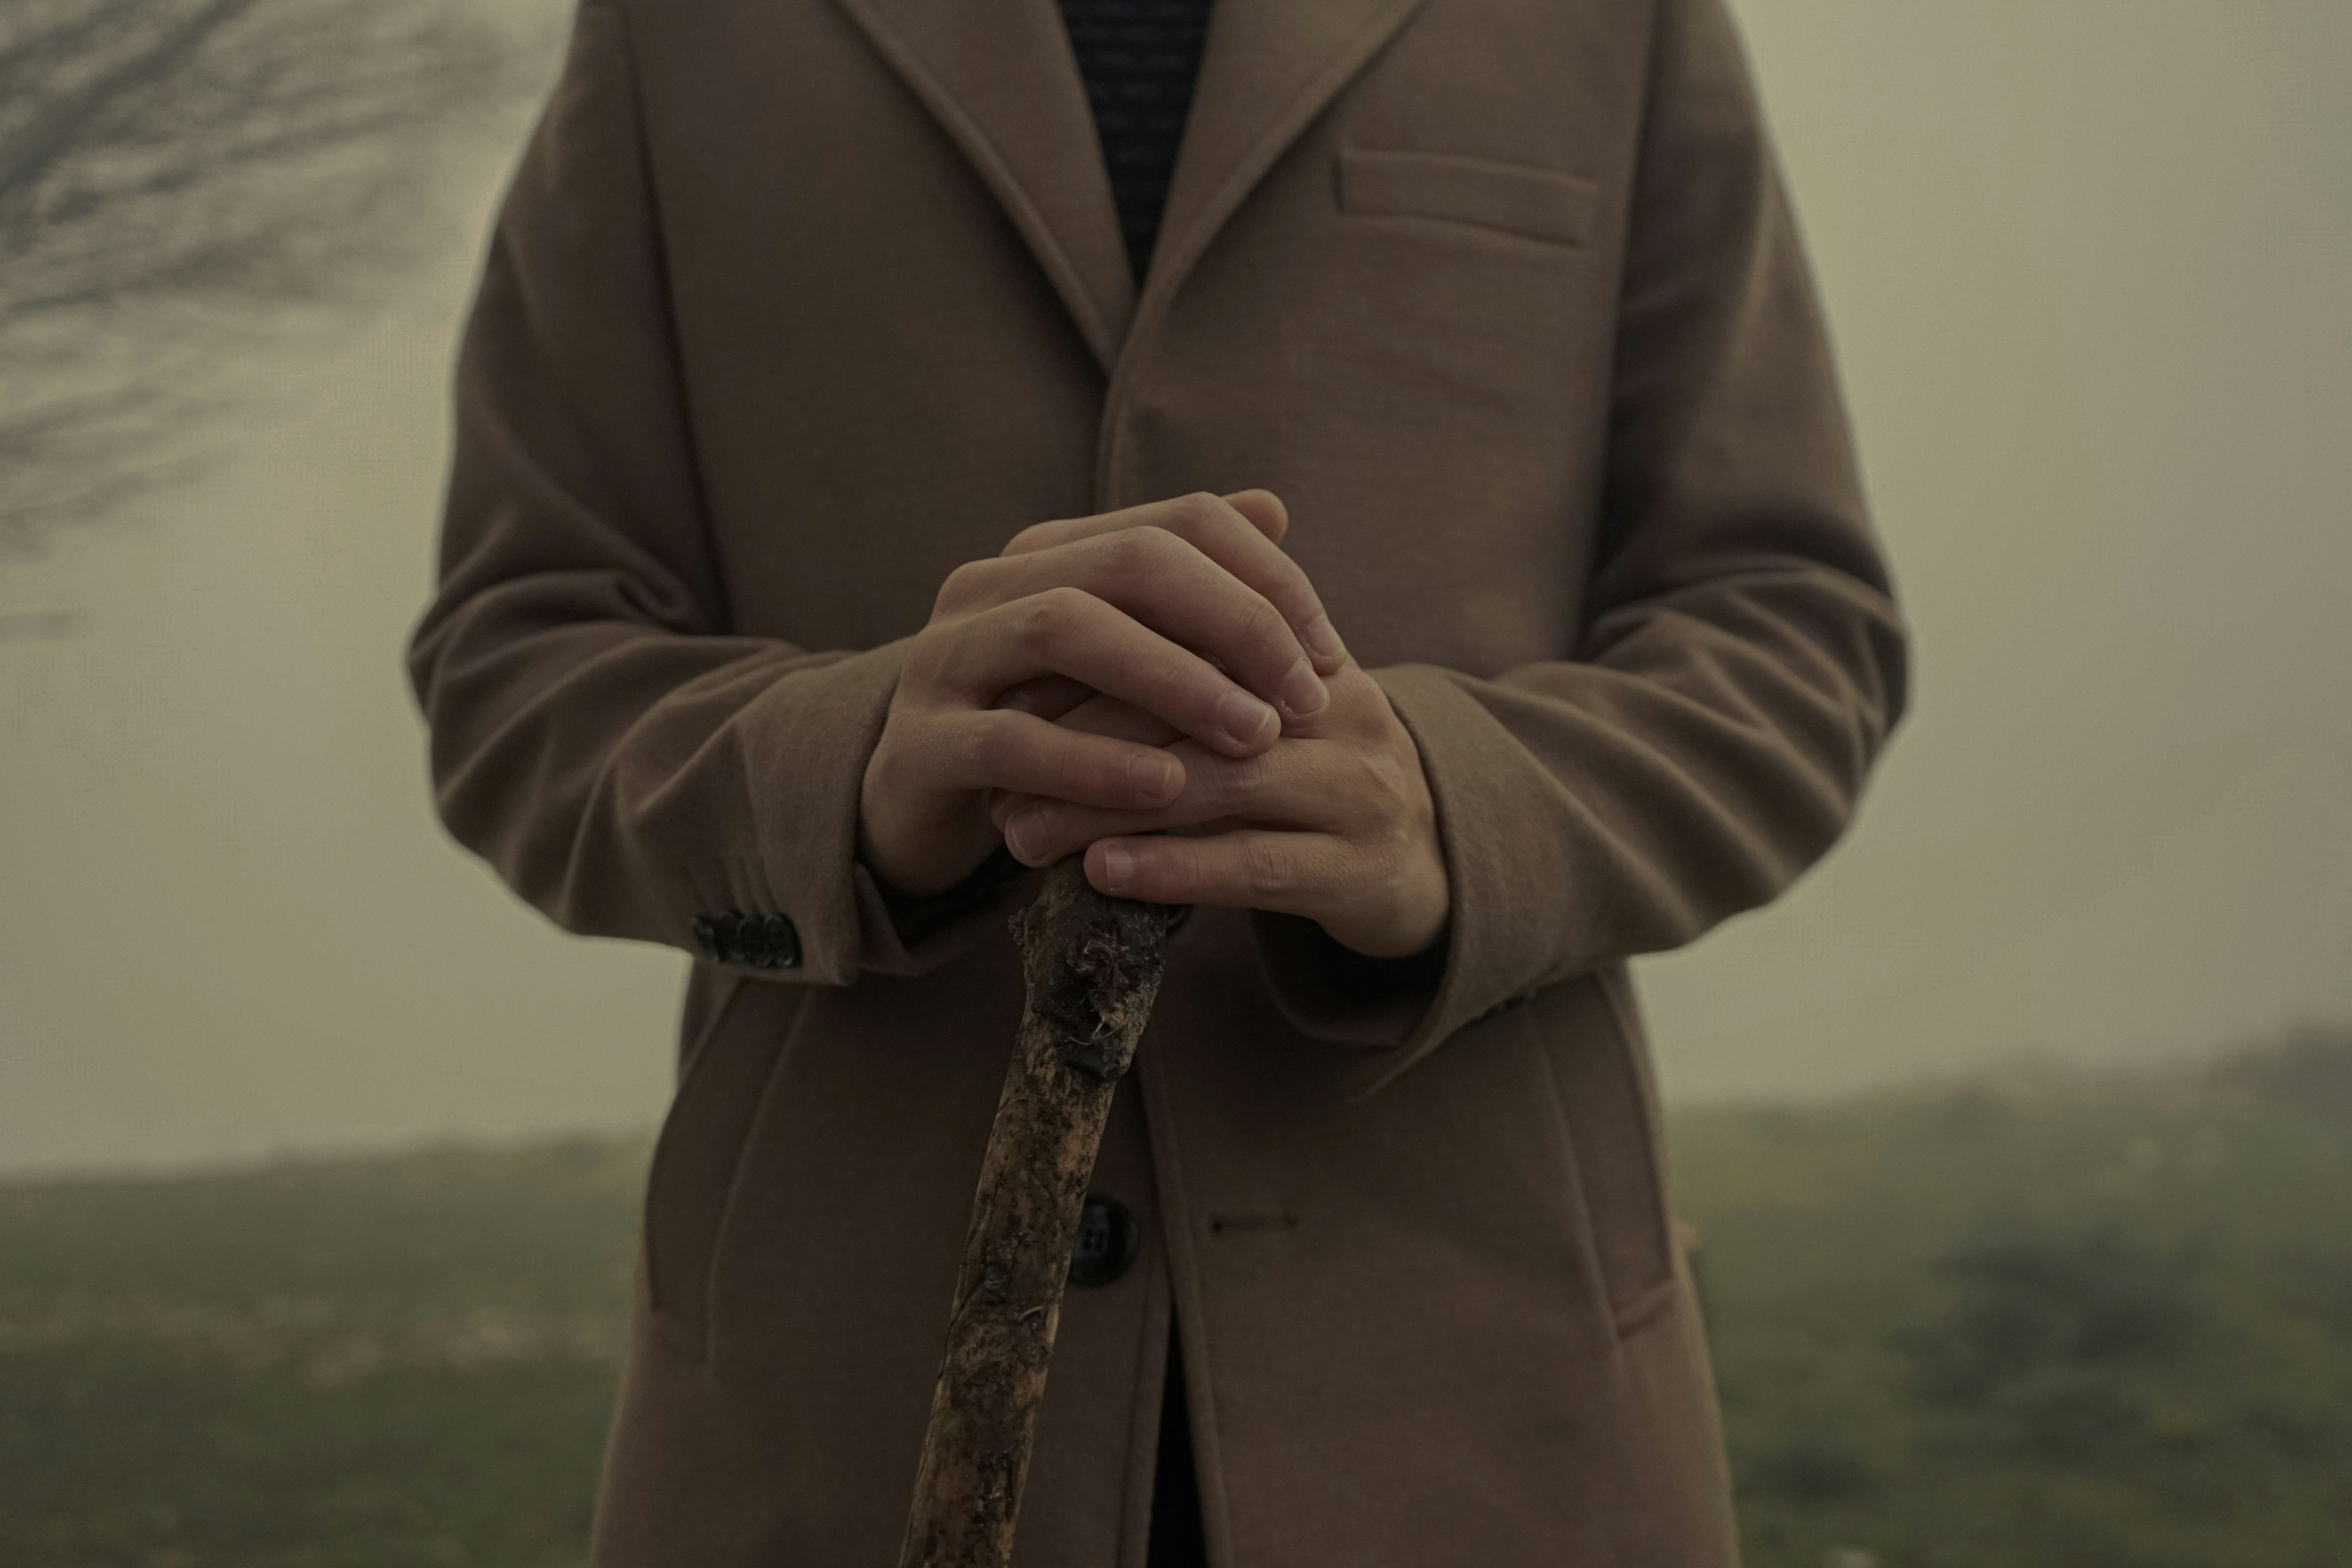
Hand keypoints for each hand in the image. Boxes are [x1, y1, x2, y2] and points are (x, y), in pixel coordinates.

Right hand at [857, 491, 1348, 897]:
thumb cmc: (1042, 729)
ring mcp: (943, 657)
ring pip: (1064, 629)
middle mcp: (989, 585)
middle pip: (1130, 561)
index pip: (1179, 522)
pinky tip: (1166, 792)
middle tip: (1305, 701)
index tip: (1329, 657)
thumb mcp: (1119, 659)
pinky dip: (1095, 764)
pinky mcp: (920, 742)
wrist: (916, 810)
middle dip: (1235, 624)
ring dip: (1173, 683)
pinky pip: (1012, 742)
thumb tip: (1274, 506)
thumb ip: (1186, 591)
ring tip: (1252, 739)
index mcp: (1046, 552)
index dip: (1269, 580)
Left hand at [988, 649, 1450, 960]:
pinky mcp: (1360, 872)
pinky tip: (1100, 872)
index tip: (1008, 687)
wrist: (1429, 867)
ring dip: (1109, 806)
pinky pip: (1254, 866)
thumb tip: (1047, 644)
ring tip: (1023, 830)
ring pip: (1219, 781)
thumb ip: (1183, 673)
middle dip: (1084, 733)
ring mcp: (1358, 793)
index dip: (1094, 657)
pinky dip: (1173, 867)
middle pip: (1198, 701)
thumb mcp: (1259, 715)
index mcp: (1310, 660)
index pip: (1194, 633)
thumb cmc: (1310, 784)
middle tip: (999, 766)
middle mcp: (1341, 714)